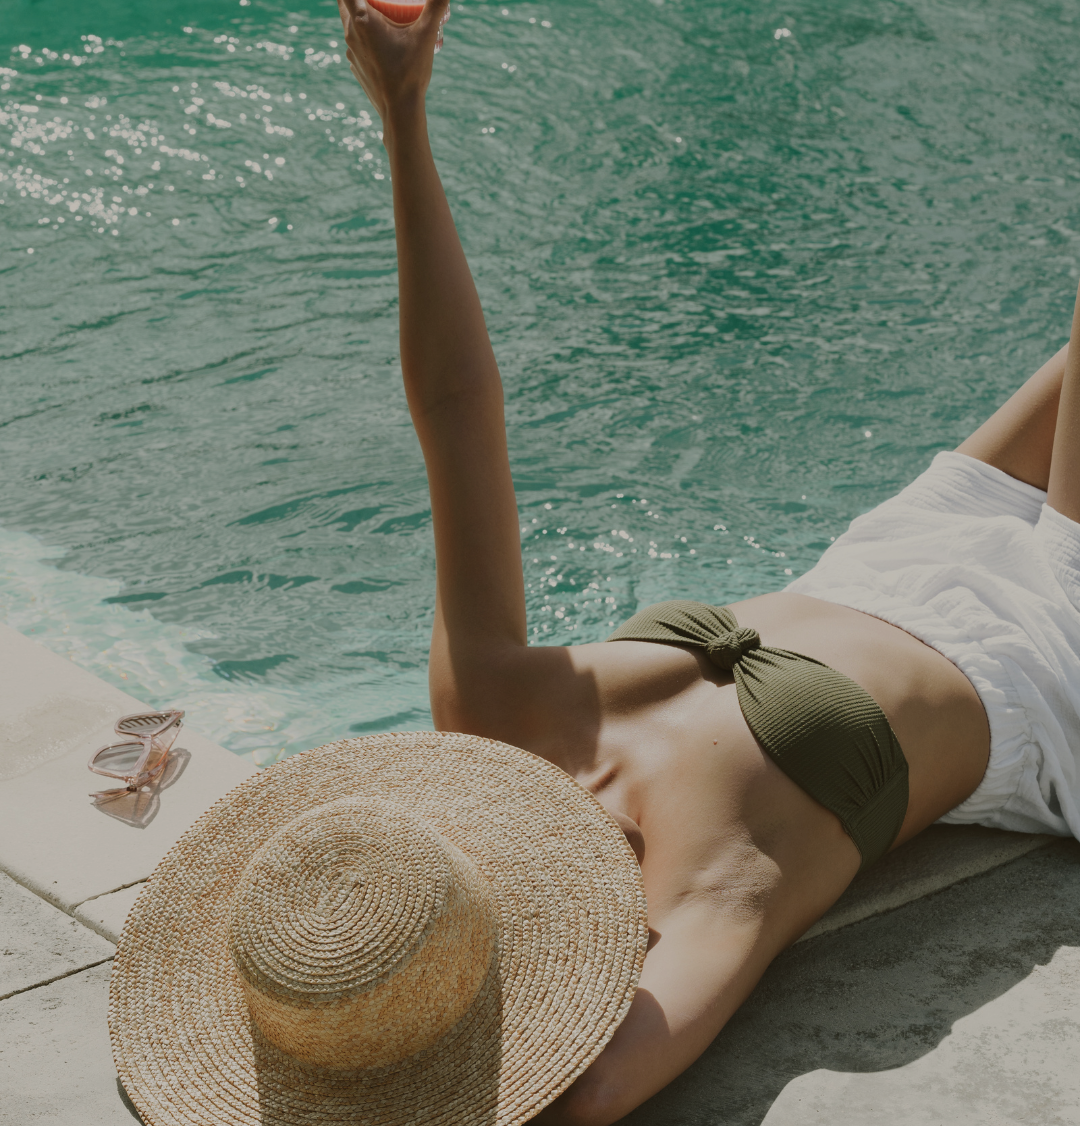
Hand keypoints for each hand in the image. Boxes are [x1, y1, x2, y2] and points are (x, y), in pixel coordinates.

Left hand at [337, 0, 449, 123]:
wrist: (400, 112)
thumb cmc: (410, 72)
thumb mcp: (426, 35)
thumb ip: (436, 6)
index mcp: (362, 21)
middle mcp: (350, 34)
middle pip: (344, 5)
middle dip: (359, 0)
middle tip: (378, 2)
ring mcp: (351, 52)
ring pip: (349, 25)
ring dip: (360, 18)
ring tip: (381, 19)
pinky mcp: (355, 66)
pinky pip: (356, 45)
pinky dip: (364, 39)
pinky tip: (381, 44)